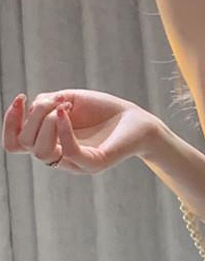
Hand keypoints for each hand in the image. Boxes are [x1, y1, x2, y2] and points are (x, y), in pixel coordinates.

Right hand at [2, 89, 161, 173]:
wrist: (137, 119)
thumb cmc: (103, 110)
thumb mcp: (67, 100)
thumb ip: (44, 104)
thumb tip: (30, 109)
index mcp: (51, 143)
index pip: (15, 143)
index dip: (10, 122)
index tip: (20, 98)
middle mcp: (61, 157)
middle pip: (26, 144)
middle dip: (34, 117)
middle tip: (58, 101)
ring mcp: (77, 163)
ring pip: (42, 152)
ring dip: (46, 123)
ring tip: (65, 106)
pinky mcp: (94, 163)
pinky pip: (69, 152)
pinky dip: (62, 128)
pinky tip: (66, 111)